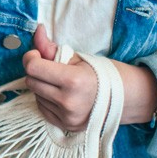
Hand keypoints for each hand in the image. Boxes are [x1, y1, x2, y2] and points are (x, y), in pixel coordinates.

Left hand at [23, 26, 156, 127]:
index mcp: (73, 81)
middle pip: (31, 82)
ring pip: (35, 95)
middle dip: (36, 72)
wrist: (125, 98)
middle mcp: (69, 102)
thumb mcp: (78, 57)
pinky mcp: (66, 126)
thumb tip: (36, 31)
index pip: (33, 68)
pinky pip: (42, 108)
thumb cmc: (102, 73)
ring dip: (42, 86)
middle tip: (50, 67)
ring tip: (60, 83)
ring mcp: (67, 117)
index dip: (31, 57)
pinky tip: (61, 94)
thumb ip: (52, 47)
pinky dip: (46, 99)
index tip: (37, 54)